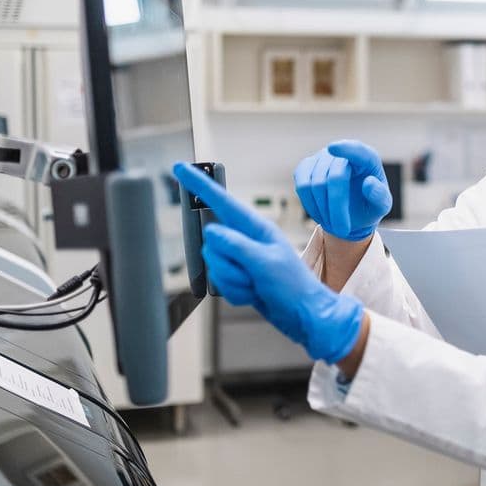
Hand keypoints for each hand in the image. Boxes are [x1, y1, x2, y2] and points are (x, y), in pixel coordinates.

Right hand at [175, 163, 363, 362]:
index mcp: (257, 228)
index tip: (180, 168)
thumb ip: (236, 245)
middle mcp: (246, 240)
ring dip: (234, 281)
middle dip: (228, 265)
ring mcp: (241, 260)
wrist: (305, 317)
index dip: (200, 185)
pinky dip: (236, 293)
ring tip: (255, 286)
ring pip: (214, 266)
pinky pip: (220, 283)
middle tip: (251, 275)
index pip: (221, 201)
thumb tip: (211, 232)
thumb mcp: (266, 262)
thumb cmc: (294, 287)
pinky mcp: (239, 277)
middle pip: (211, 244)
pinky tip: (253, 295)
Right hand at [294, 140, 391, 241]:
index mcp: (367, 158)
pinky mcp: (306, 167)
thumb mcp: (381, 206)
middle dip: (337, 207)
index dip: (346, 149)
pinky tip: (320, 214)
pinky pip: (302, 185)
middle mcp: (343, 153)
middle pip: (334, 177)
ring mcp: (322, 157)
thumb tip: (369, 183)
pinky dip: (310, 204)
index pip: (357, 150)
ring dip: (324, 209)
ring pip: (314, 183)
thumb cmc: (368, 206)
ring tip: (334, 223)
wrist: (350, 213)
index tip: (333, 148)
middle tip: (342, 230)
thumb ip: (380, 196)